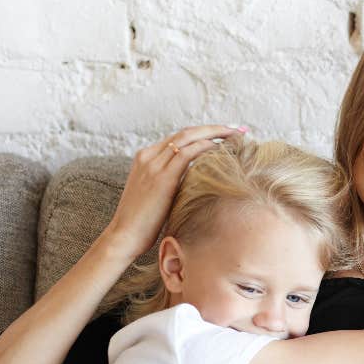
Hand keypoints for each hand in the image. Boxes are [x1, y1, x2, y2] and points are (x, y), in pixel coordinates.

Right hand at [102, 125, 246, 258]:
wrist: (125, 234)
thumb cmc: (143, 221)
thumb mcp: (156, 194)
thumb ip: (172, 181)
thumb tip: (197, 181)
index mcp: (146, 157)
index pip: (179, 137)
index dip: (203, 133)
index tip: (225, 134)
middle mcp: (148, 155)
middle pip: (186, 132)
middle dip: (214, 128)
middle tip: (238, 129)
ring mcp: (153, 164)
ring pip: (189, 137)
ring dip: (215, 134)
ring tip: (237, 136)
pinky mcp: (162, 177)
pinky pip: (188, 154)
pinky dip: (206, 147)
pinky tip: (222, 149)